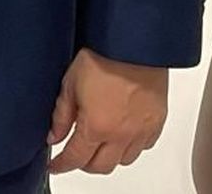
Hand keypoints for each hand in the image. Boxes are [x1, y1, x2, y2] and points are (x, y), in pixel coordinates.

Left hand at [47, 48, 167, 176]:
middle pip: (101, 167)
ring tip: (99, 141)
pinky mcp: (157, 122)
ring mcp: (142, 131)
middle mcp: (122, 135)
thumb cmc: (102, 57)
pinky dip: (131, 146)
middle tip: (75, 153)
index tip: (56, 166)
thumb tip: (54, 135)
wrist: (133, 44)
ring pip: (124, 160)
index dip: (62, 165)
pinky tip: (122, 133)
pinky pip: (144, 146)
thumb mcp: (70, 84)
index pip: (75, 158)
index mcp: (97, 127)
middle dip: (84, 164)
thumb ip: (61, 115)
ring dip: (109, 156)